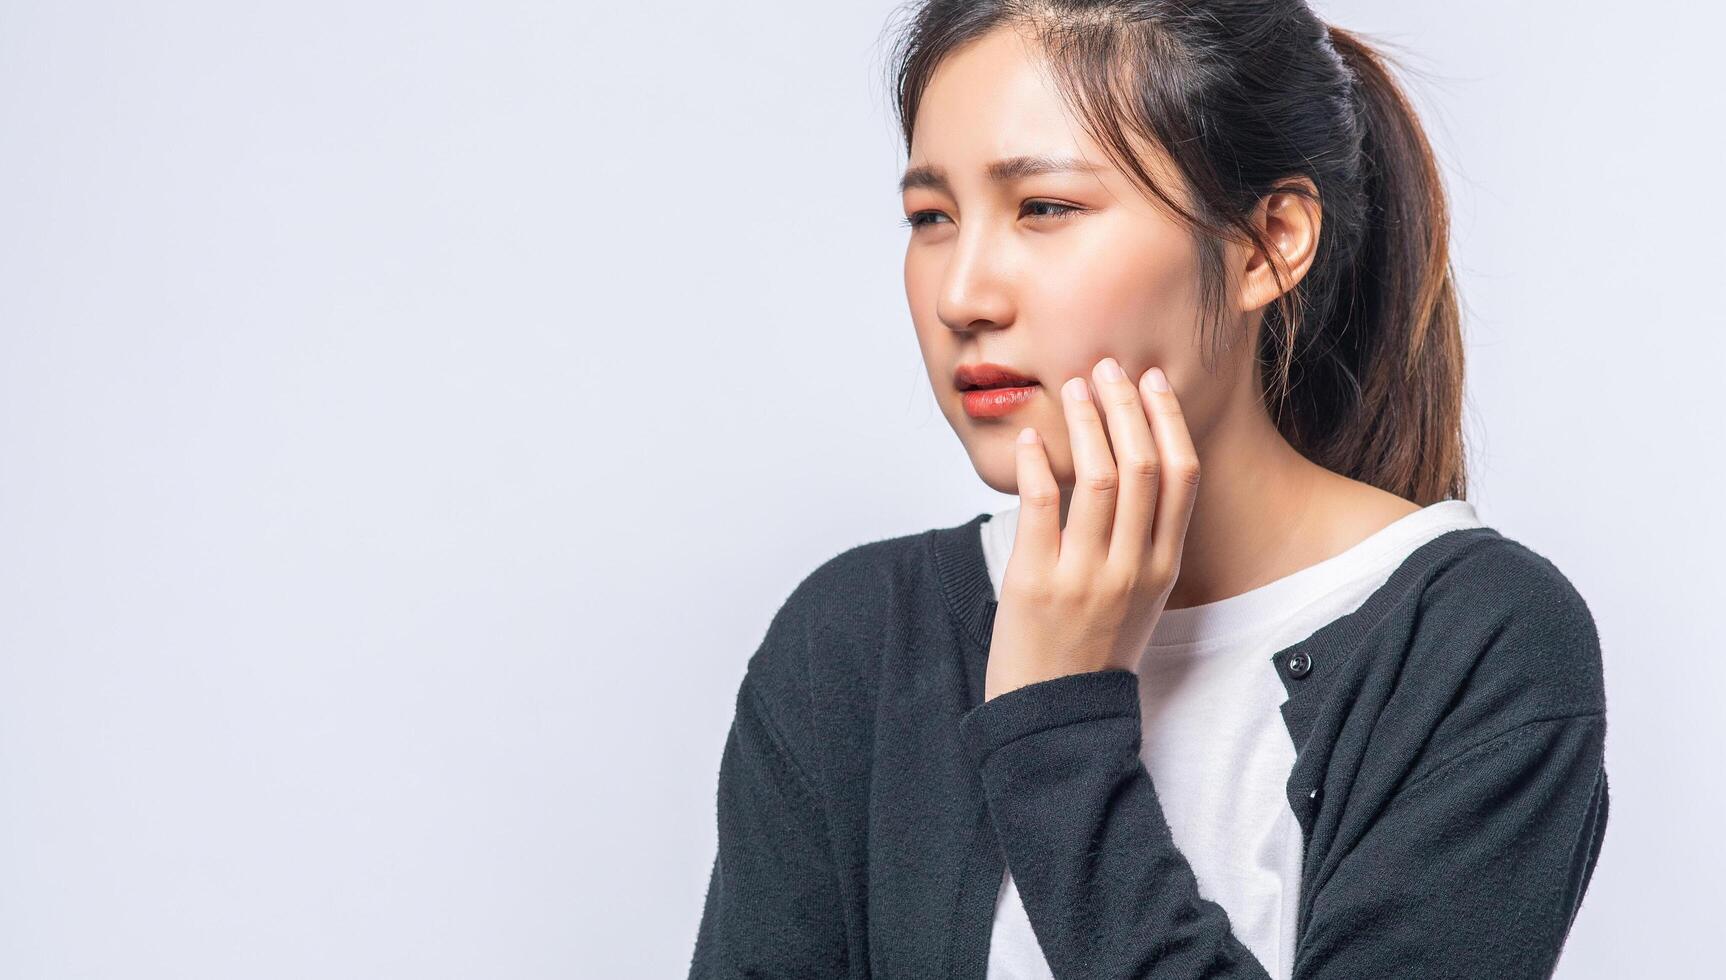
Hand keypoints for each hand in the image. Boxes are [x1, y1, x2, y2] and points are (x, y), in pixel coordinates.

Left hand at [984, 357, 1199, 701]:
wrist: (1053, 717)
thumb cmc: (1091, 650)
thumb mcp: (1138, 598)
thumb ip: (1142, 541)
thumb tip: (1131, 468)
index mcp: (1163, 567)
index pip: (1182, 476)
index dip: (1167, 420)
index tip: (1150, 382)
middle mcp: (1133, 568)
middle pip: (1144, 465)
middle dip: (1126, 406)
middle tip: (1106, 368)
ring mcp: (1087, 576)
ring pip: (1098, 477)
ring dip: (1085, 422)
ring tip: (1072, 389)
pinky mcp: (1038, 583)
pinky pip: (1041, 504)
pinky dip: (1034, 462)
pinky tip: (1027, 438)